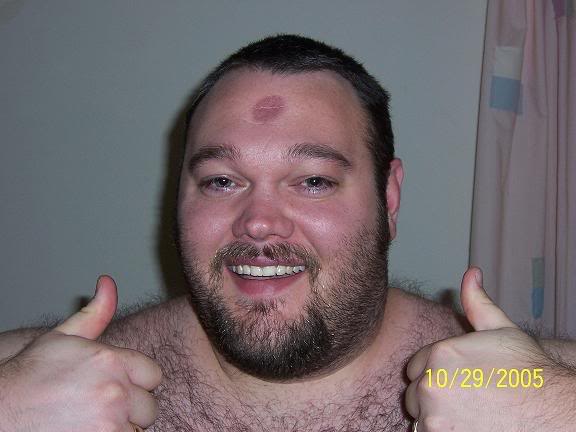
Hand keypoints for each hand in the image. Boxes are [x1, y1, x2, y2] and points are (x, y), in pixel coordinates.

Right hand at [0, 276, 161, 430]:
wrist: (1, 413)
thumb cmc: (29, 377)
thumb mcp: (61, 338)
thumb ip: (95, 313)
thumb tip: (108, 282)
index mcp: (110, 360)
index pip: (153, 375)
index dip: (137, 382)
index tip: (117, 387)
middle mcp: (114, 391)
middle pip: (149, 406)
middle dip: (131, 408)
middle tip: (101, 407)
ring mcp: (109, 422)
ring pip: (137, 429)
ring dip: (121, 427)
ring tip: (91, 421)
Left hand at [405, 267, 575, 430]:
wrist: (552, 412)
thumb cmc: (527, 372)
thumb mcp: (502, 331)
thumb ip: (477, 303)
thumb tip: (470, 273)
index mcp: (439, 354)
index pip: (414, 368)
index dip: (435, 375)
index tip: (458, 382)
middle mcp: (430, 384)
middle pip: (415, 394)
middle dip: (434, 396)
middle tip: (466, 400)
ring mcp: (433, 416)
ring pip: (420, 417)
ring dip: (437, 417)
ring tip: (468, 414)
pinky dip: (443, 431)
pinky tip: (468, 426)